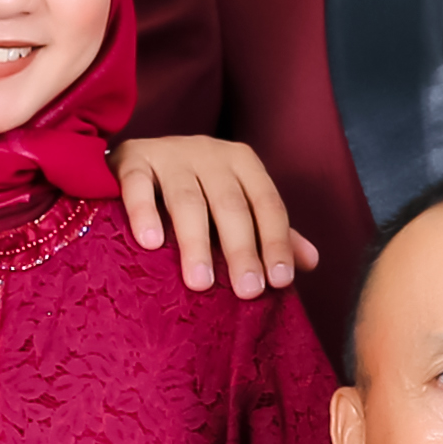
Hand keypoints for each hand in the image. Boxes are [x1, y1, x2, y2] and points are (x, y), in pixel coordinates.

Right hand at [111, 137, 320, 299]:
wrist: (133, 159)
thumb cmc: (195, 190)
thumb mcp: (234, 205)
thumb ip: (268, 231)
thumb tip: (310, 262)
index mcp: (243, 163)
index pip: (267, 204)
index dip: (276, 242)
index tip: (280, 282)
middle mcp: (210, 152)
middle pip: (230, 204)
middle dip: (241, 249)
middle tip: (247, 291)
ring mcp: (169, 153)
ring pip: (187, 199)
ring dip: (195, 243)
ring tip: (200, 283)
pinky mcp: (131, 158)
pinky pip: (137, 184)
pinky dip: (144, 212)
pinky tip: (149, 242)